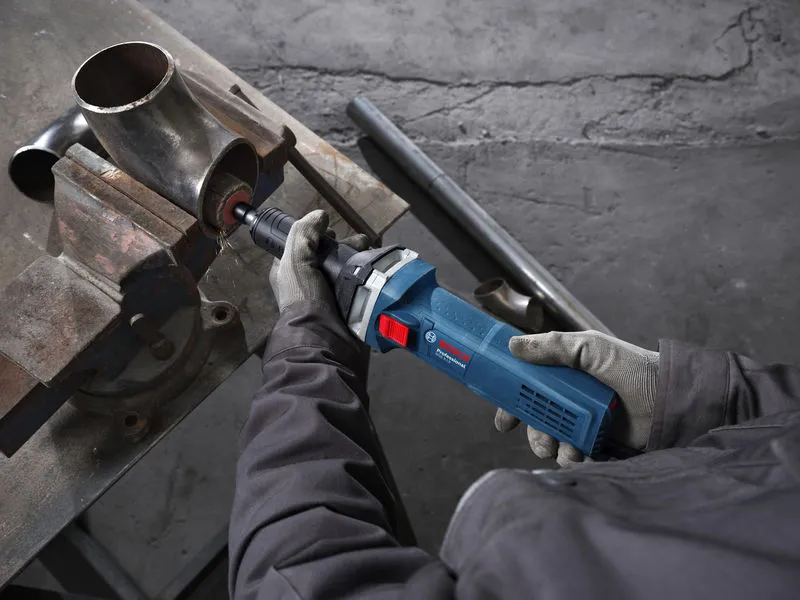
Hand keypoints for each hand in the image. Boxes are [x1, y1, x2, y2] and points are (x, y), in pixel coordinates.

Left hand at [269, 210, 368, 311]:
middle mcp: (310, 280)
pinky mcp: (349, 302)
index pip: (303, 245)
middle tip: (358, 242)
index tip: (330, 231)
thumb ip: (304, 233)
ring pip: (346, 266)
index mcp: (290, 271)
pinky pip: (360, 282)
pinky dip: (367, 273)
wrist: (326, 336)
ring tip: (370, 253)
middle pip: (329, 254)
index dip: (315, 235)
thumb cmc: (305, 297)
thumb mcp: (295, 260)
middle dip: (343, 245)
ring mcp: (330, 292)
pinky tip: (376, 266)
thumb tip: (320, 215)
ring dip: (359, 257)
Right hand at [495, 330, 658, 465]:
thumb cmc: (634, 369)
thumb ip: (554, 346)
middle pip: (536, 420)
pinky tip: (583, 456)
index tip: (505, 422)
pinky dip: (574, 459)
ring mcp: (583, 422)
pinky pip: (575, 456)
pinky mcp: (598, 444)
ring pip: (553, 441)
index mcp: (564, 374)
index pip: (529, 388)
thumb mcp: (592, 348)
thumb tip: (513, 347)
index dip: (512, 403)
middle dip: (535, 434)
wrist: (671, 400)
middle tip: (543, 441)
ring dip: (554, 448)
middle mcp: (570, 398)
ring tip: (567, 450)